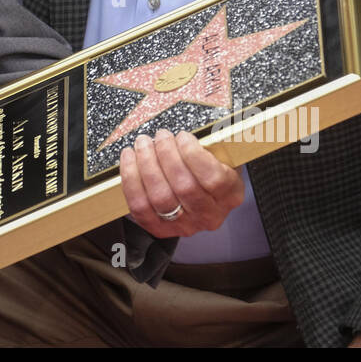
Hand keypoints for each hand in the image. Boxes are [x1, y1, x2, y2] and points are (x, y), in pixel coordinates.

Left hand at [120, 128, 244, 238]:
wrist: (201, 194)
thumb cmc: (210, 167)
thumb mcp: (221, 154)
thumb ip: (211, 143)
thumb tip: (188, 131)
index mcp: (230, 195)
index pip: (213, 179)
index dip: (193, 155)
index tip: (182, 136)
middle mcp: (210, 215)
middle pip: (184, 187)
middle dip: (167, 154)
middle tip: (160, 135)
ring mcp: (185, 226)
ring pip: (160, 197)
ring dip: (146, 164)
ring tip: (143, 143)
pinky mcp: (161, 229)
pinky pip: (140, 207)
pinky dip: (131, 179)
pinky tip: (130, 158)